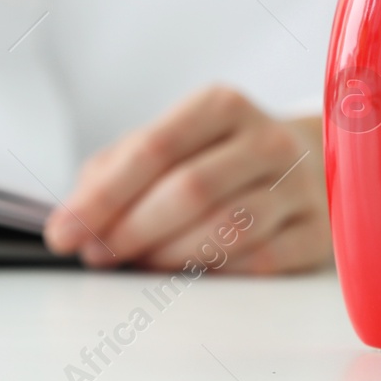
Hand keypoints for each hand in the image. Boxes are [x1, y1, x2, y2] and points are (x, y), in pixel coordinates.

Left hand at [43, 86, 330, 273]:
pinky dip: (215, 273)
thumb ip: (115, 170)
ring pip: (226, 228)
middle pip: (189, 189)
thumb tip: (74, 217)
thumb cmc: (218, 156)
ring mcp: (299, 185)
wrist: (308, 163)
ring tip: (139, 263)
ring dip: (168, 256)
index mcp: (221, 105)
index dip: (103, 196)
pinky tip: (190, 275)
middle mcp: (266, 139)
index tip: (63, 232)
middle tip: (97, 254)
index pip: (153, 148)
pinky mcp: (317, 231)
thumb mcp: (168, 143)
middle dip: (130, 230)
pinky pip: (262, 261)